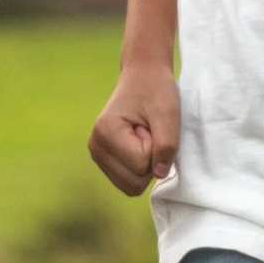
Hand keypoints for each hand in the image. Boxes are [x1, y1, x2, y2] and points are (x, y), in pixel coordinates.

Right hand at [89, 59, 180, 196]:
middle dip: (150, 160)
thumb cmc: (156, 90)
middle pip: (134, 183)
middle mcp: (95, 146)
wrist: (143, 76)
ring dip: (146, 164)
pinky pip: (129, 182)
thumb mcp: (168, 113)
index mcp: (105, 132)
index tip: (149, 123)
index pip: (141, 165)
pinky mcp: (104, 160)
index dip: (155, 146)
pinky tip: (138, 143)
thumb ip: (167, 145)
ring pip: (131, 186)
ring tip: (144, 135)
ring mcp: (97, 155)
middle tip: (148, 131)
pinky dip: (140, 167)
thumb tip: (159, 175)